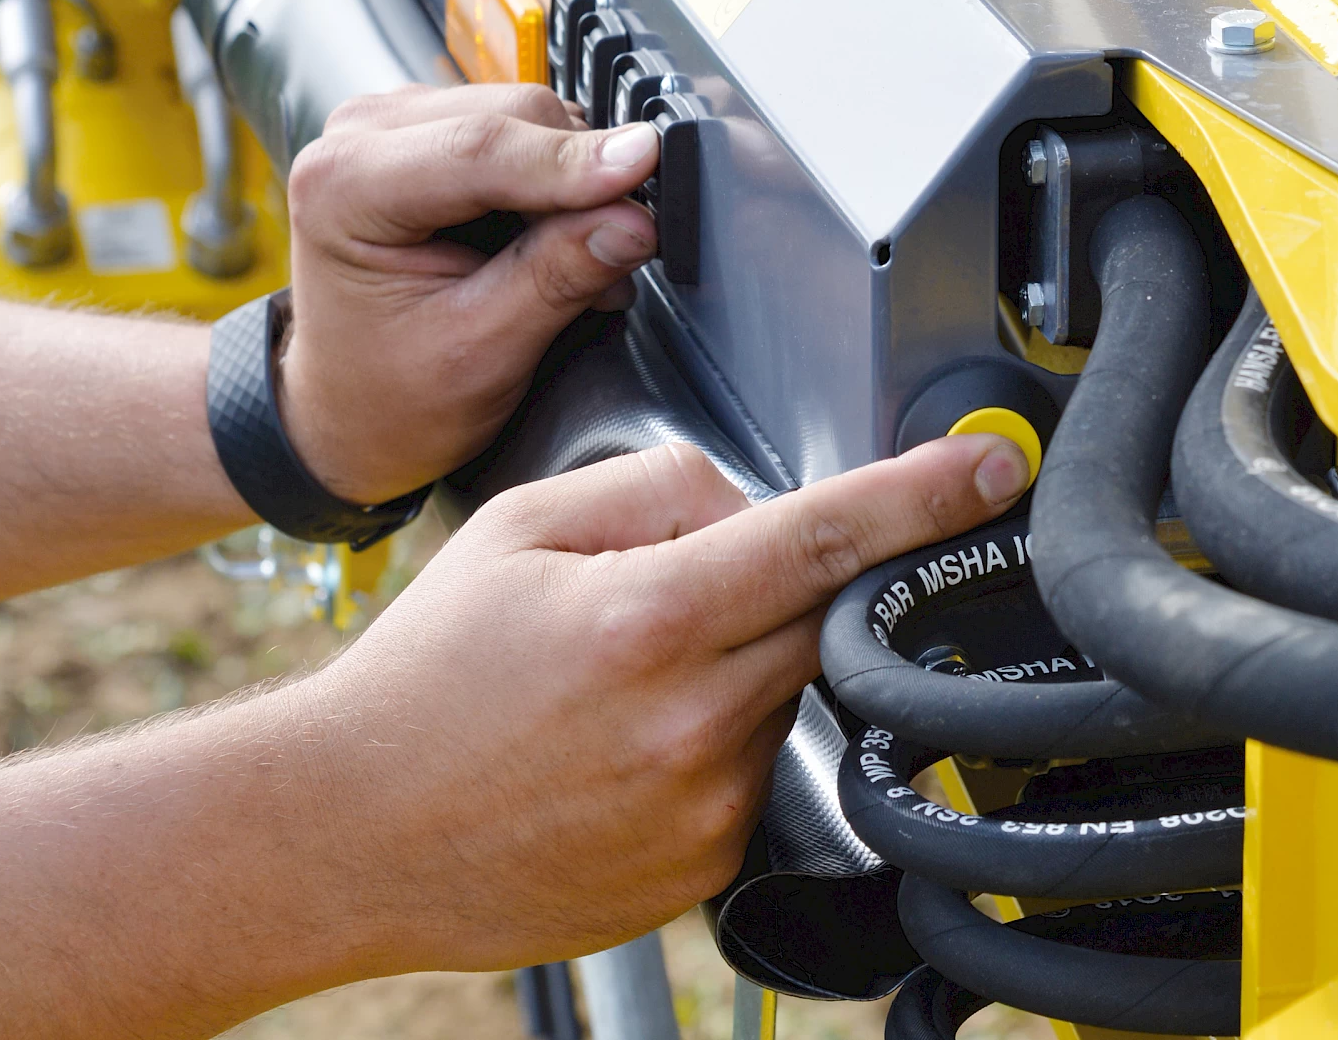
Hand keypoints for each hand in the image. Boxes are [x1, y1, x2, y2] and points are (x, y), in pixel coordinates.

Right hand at [0, 433, 1029, 1037]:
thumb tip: (752, 499)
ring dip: (744, 670)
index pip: (823, 540)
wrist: (346, 833)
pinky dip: (720, 742)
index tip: (991, 471)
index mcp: (646, 620)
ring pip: (791, 695)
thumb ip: (658, 486)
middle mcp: (690, 722)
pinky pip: (762, 774)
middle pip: (822, 619)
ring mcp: (706, 807)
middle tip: (683, 598)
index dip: (922, 495)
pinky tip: (624, 751)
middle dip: (788, 590)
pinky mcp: (708, 866)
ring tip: (623, 688)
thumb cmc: (422, 678)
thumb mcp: (519, 530)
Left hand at [279, 83, 660, 503]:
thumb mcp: (482, 352)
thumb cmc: (391, 394)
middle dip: (583, 179)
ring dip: (575, 184)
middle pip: (514, 118)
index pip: (481, 149)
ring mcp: (396, 127)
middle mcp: (360, 136)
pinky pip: (524, 133)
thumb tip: (632, 221)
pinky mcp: (433, 134)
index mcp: (344, 186)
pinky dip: (559, 183)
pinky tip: (556, 241)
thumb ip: (557, 278)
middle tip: (619, 254)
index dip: (573, 159)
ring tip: (577, 263)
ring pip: (528, 118)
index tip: (646, 165)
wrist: (351, 413)